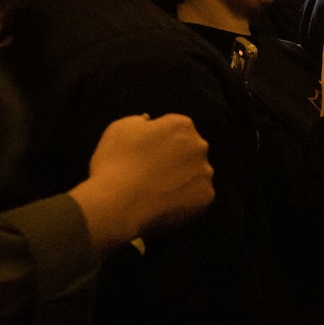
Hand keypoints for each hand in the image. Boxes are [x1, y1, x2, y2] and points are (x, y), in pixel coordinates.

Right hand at [68, 113, 213, 254]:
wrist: (119, 203)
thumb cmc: (116, 162)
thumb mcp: (120, 129)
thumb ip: (140, 121)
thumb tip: (149, 121)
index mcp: (181, 125)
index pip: (177, 129)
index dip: (161, 141)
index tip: (147, 154)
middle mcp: (200, 145)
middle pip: (191, 149)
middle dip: (177, 158)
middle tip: (154, 173)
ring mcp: (206, 171)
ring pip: (197, 173)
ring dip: (184, 178)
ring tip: (159, 190)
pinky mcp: (207, 195)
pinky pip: (198, 195)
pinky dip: (186, 199)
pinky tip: (167, 202)